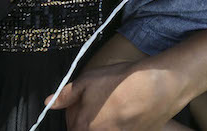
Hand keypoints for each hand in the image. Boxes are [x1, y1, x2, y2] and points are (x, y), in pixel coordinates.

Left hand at [47, 62, 183, 130]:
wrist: (157, 87)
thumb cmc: (120, 82)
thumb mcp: (88, 81)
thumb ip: (66, 95)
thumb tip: (49, 102)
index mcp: (83, 127)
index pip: (71, 127)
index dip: (75, 113)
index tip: (82, 101)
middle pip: (87, 130)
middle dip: (89, 119)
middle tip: (100, 100)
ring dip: (105, 122)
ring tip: (115, 104)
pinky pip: (121, 130)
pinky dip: (121, 123)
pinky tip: (127, 110)